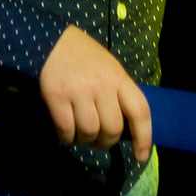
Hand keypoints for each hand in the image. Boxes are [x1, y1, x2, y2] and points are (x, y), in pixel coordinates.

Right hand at [39, 24, 152, 161]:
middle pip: (112, 128)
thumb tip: (125, 129)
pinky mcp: (56, 95)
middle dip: (106, 142)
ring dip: (86, 140)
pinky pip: (66, 128)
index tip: (140, 156)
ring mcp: (78, 90)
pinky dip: (67, 138)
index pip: (140, 112)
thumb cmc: (85, 57)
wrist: (51, 39)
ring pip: (90, 131)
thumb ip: (118, 94)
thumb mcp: (110, 69)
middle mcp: (102, 85)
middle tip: (98, 141)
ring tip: (81, 136)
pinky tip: (66, 135)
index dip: (143, 138)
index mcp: (119, 78)